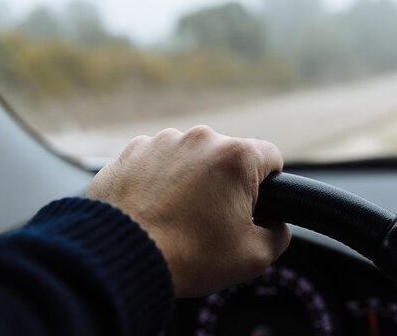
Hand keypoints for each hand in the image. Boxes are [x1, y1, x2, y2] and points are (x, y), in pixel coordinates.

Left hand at [86, 125, 290, 297]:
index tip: (255, 204)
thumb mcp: (254, 257)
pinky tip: (153, 209)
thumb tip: (275, 224)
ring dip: (191, 180)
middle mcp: (200, 139)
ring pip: (191, 158)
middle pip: (228, 157)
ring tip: (177, 217)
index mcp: (236, 157)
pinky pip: (158, 162)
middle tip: (212, 219)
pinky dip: (159, 180)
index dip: (269, 183)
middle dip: (226, 184)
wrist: (118, 258)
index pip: (271, 157)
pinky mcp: (131, 151)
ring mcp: (162, 141)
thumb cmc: (188, 256)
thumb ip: (278, 234)